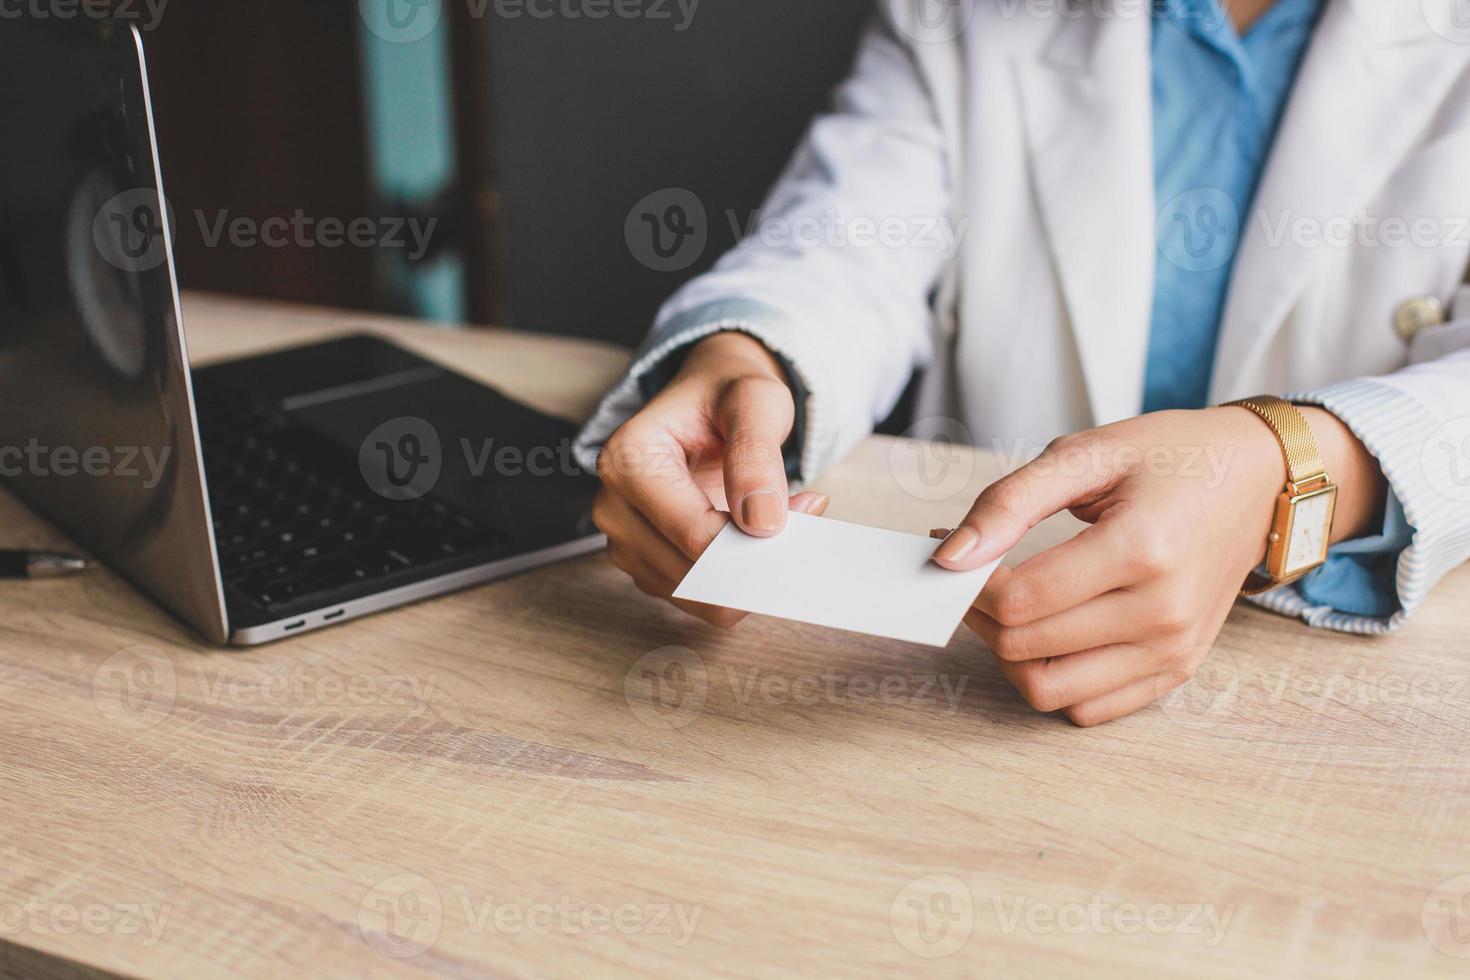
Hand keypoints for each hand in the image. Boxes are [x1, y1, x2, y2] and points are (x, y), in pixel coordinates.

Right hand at [593, 332, 827, 625]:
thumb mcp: (755, 401)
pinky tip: (750, 540)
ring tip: (775, 521)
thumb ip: (756, 455)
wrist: (709, 401)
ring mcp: (622, 540)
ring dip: (744, 571)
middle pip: (692, 571)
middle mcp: (613, 505)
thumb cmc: (727, 394)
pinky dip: (731, 580)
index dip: (754, 539)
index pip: (693, 533)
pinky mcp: (643, 563)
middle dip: (753, 556)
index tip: (806, 510)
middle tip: (802, 519)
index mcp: (628, 459)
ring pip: (694, 594)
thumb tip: (762, 523)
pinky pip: (694, 597)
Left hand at [931, 406, 1384, 725]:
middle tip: (972, 572)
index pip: (1020, 600)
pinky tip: (1048, 632)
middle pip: (1025, 647)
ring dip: (1007, 653)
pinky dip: (1051, 678)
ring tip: (1007, 605)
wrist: (1256, 480)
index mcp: (1141, 551)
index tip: (955, 551)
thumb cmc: (1171, 458)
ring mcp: (1173, 650)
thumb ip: (1010, 502)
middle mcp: (1162, 612)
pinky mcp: (1176, 671)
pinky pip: (1087, 708)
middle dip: (978, 612)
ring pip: (1048, 690)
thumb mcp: (1086, 454)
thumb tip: (949, 556)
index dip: (968, 583)